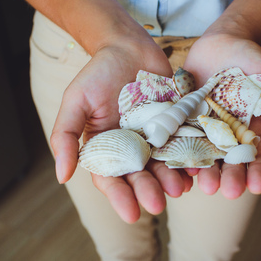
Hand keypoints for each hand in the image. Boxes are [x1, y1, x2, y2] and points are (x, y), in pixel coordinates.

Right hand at [50, 37, 192, 222]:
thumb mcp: (76, 101)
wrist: (128, 46)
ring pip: (165, 163)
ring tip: (180, 189)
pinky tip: (198, 167)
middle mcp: (132, 146)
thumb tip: (62, 176)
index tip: (132, 214)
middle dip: (149, 191)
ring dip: (172, 178)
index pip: (112, 179)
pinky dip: (191, 155)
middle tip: (159, 205)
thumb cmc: (98, 72)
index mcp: (107, 147)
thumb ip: (65, 136)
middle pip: (141, 175)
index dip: (120, 197)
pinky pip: (184, 142)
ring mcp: (155, 135)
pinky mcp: (175, 122)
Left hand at [183, 33, 260, 197]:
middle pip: (231, 162)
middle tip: (229, 191)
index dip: (260, 172)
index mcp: (254, 131)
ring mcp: (205, 128)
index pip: (260, 157)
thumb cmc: (253, 59)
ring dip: (206, 171)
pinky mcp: (184, 118)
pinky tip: (180, 163)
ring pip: (206, 154)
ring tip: (205, 183)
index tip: (258, 186)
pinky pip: (181, 137)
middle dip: (231, 178)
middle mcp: (229, 135)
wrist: (223, 40)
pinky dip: (180, 151)